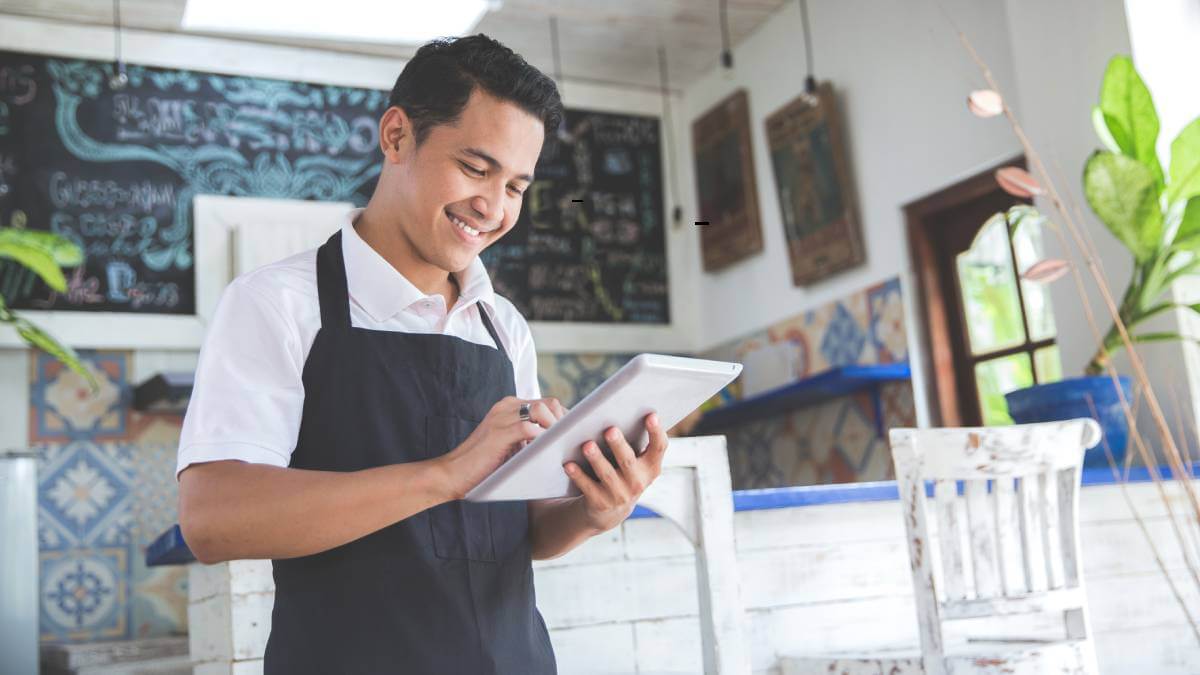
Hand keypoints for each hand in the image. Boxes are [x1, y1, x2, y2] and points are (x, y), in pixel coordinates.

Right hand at [436, 395, 566, 499]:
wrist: (452, 475)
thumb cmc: (483, 466)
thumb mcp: (511, 447)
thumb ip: (529, 439)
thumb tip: (560, 443)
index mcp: (509, 407)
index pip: (547, 403)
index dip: (564, 419)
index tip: (574, 435)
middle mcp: (506, 406)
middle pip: (549, 403)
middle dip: (564, 422)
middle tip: (570, 443)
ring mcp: (502, 416)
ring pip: (542, 411)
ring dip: (556, 429)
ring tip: (561, 447)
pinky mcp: (499, 431)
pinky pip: (529, 428)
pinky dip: (542, 439)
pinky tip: (547, 453)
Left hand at [564, 412, 668, 532]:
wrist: (610, 510)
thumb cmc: (623, 472)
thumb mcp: (635, 461)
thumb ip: (635, 441)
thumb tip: (623, 407)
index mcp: (650, 467)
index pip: (658, 447)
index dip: (656, 432)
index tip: (651, 415)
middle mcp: (638, 482)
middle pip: (628, 460)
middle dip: (618, 445)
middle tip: (610, 429)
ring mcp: (619, 495)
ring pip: (607, 475)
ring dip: (596, 459)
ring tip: (587, 445)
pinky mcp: (600, 503)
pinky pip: (587, 487)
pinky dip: (577, 475)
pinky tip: (568, 464)